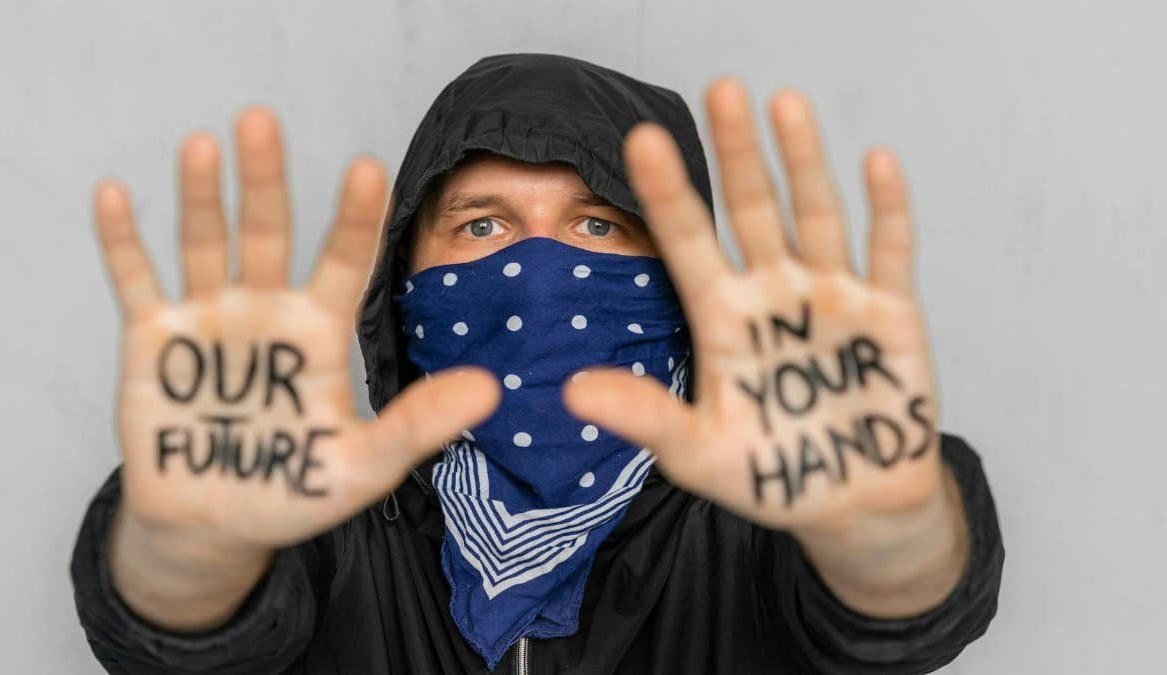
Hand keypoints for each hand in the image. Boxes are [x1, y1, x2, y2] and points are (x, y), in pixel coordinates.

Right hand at [93, 107, 498, 624]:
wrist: (217, 524)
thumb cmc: (295, 492)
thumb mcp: (365, 465)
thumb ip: (419, 425)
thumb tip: (491, 389)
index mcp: (319, 331)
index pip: (343, 261)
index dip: (355, 218)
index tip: (368, 168)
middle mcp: (266, 311)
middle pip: (267, 234)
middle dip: (264, 180)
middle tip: (261, 119)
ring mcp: (210, 320)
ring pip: (205, 244)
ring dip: (200, 196)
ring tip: (202, 143)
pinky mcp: (155, 342)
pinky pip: (137, 283)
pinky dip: (123, 242)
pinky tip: (115, 192)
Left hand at [564, 80, 941, 535]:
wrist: (851, 501)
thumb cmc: (771, 475)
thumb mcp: (697, 452)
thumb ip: (645, 416)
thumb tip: (572, 392)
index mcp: (723, 318)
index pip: (687, 243)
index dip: (668, 193)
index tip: (640, 140)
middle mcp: (774, 293)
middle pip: (751, 210)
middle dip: (736, 153)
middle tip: (718, 90)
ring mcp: (832, 297)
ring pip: (815, 214)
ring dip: (803, 162)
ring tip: (782, 102)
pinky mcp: (889, 314)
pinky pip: (890, 253)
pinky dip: (887, 210)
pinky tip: (877, 160)